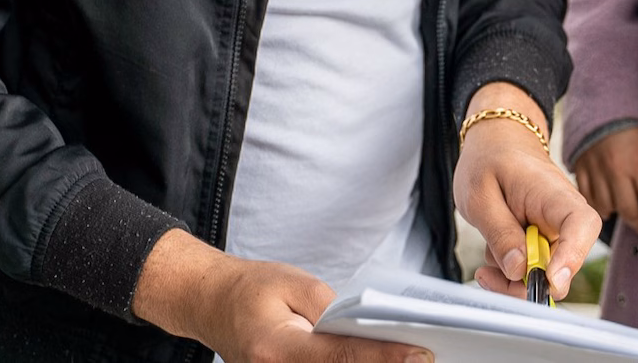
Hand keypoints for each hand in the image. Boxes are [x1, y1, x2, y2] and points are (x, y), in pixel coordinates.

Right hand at [132, 229, 428, 362]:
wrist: (210, 305)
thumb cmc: (252, 289)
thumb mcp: (294, 283)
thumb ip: (334, 311)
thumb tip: (375, 332)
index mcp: (276, 348)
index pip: (341, 358)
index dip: (384, 357)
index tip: (421, 354)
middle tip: (427, 359)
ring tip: (410, 360)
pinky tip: (382, 360)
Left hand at [455, 83, 601, 299]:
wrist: (496, 142)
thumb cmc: (489, 159)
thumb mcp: (480, 196)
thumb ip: (499, 233)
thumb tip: (519, 269)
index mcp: (553, 194)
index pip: (582, 225)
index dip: (572, 257)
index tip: (549, 279)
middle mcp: (563, 216)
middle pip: (564, 262)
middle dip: (528, 281)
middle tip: (490, 277)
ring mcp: (556, 230)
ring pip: (547, 272)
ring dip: (514, 278)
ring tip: (486, 262)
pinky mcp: (545, 241)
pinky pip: (535, 267)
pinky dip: (512, 271)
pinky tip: (493, 257)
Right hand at [571, 123, 637, 235]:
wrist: (603, 92)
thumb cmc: (636, 115)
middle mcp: (615, 170)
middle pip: (629, 211)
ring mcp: (594, 169)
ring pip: (605, 207)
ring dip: (616, 212)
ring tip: (625, 211)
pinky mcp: (579, 165)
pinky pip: (586, 195)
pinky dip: (596, 202)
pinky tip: (606, 201)